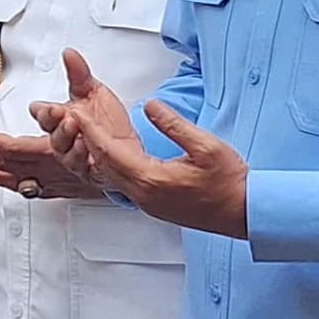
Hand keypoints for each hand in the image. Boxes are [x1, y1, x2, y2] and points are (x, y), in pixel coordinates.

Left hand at [31, 51, 248, 236]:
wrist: (244, 213)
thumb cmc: (230, 183)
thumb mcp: (205, 145)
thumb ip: (172, 124)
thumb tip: (149, 106)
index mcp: (151, 180)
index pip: (109, 151)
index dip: (90, 130)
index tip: (76, 114)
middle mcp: (144, 195)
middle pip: (104, 165)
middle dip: (87, 141)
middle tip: (73, 120)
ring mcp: (148, 203)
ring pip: (112, 176)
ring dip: (98, 154)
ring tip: (88, 134)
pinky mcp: (155, 206)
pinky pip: (124, 184)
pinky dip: (113, 166)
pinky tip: (113, 155)